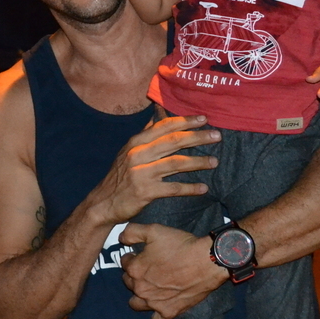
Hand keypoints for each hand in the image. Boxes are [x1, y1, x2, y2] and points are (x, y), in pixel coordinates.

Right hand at [87, 112, 217, 225]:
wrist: (103, 203)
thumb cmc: (120, 176)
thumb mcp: (128, 152)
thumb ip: (145, 134)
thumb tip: (157, 115)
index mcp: (135, 142)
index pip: (163, 126)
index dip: (185, 121)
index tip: (203, 118)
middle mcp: (138, 154)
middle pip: (173, 141)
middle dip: (197, 137)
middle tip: (216, 136)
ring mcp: (141, 173)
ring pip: (175, 163)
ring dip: (198, 162)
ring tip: (214, 161)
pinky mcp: (145, 192)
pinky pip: (173, 188)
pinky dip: (190, 188)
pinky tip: (203, 188)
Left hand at [119, 224, 225, 318]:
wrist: (206, 262)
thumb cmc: (180, 245)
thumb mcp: (153, 230)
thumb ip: (131, 232)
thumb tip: (121, 238)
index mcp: (135, 269)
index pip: (125, 263)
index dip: (132, 257)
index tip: (141, 255)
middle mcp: (140, 288)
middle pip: (129, 283)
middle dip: (135, 276)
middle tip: (148, 269)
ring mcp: (154, 303)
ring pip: (136, 304)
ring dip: (140, 296)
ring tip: (150, 288)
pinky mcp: (169, 312)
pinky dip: (156, 316)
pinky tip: (160, 307)